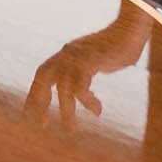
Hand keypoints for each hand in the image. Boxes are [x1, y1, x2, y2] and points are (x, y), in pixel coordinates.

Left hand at [24, 20, 149, 129]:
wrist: (132, 31)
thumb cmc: (117, 49)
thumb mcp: (94, 61)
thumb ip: (83, 72)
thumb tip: (78, 90)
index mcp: (66, 53)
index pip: (43, 73)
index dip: (35, 93)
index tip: (30, 114)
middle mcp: (67, 53)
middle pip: (44, 76)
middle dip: (39, 99)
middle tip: (41, 123)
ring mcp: (78, 55)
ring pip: (64, 88)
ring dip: (67, 112)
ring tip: (72, 130)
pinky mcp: (90, 60)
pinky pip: (81, 87)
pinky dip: (87, 101)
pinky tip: (97, 110)